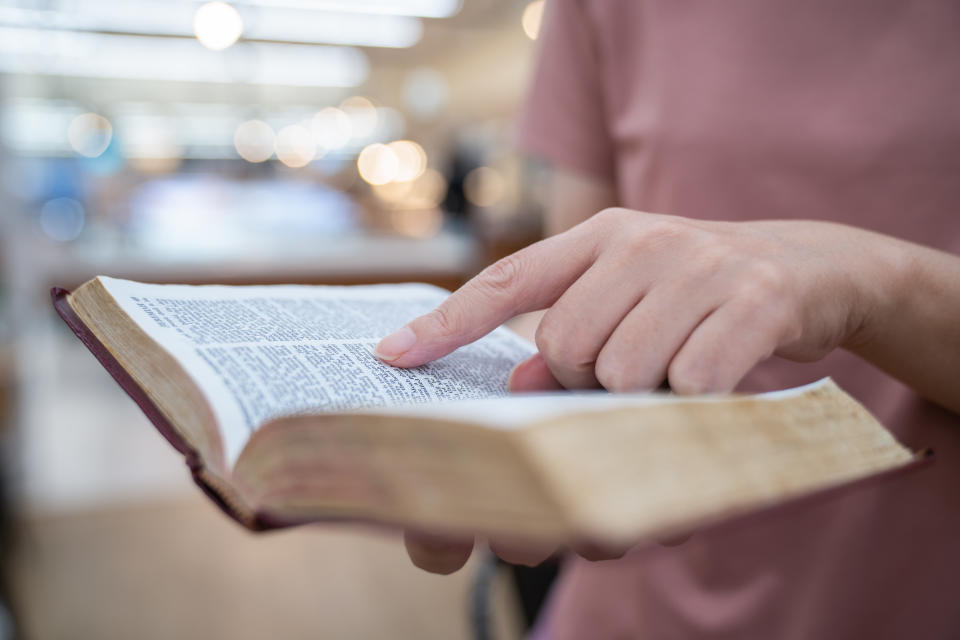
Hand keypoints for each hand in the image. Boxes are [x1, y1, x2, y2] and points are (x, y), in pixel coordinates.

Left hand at [376, 208, 890, 391]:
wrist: (813, 267)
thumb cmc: (702, 296)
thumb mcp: (634, 301)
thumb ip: (575, 335)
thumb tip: (519, 384)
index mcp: (601, 237)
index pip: (507, 281)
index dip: (447, 324)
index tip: (390, 357)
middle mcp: (642, 240)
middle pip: (565, 343)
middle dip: (585, 381)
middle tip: (629, 375)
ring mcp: (699, 266)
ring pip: (622, 368)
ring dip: (643, 394)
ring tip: (677, 373)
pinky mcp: (754, 299)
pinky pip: (692, 381)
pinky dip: (697, 399)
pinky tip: (719, 379)